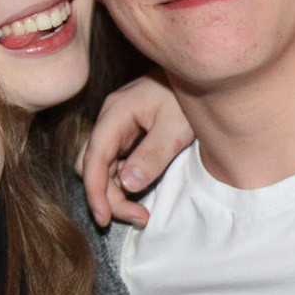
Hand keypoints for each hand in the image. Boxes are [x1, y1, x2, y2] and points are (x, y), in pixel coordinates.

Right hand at [75, 72, 194, 227]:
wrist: (201, 77)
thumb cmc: (189, 96)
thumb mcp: (176, 127)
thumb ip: (152, 155)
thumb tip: (127, 183)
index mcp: (116, 113)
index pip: (94, 158)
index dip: (94, 191)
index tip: (103, 218)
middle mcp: (110, 119)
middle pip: (93, 166)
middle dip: (109, 196)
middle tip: (140, 217)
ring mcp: (117, 125)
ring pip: (103, 167)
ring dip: (117, 192)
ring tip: (142, 212)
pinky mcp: (128, 133)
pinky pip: (116, 162)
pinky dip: (124, 181)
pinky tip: (143, 190)